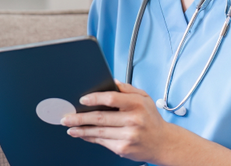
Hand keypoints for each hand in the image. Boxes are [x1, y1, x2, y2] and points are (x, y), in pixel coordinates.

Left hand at [60, 81, 195, 163]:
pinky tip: (83, 134)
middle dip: (80, 117)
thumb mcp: (144, 98)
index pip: (111, 98)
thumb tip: (111, 82)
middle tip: (67, 117)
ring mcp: (129, 136)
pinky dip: (90, 138)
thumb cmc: (151, 119)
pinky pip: (102, 142)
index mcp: (138, 104)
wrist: (163, 142)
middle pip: (100, 118)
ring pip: (98, 132)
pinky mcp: (124, 148)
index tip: (82, 99)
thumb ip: (127, 89)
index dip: (94, 98)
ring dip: (81, 129)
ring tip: (70, 127)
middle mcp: (134, 120)